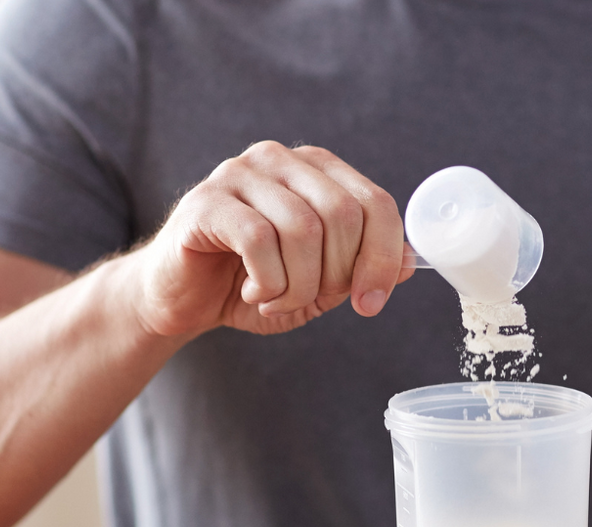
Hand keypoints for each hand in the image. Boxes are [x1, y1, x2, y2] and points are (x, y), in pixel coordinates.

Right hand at [130, 142, 411, 336]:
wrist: (180, 299)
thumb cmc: (250, 286)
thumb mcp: (318, 285)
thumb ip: (360, 270)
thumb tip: (411, 265)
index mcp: (316, 170)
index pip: (375, 203)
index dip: (383, 258)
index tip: (370, 303)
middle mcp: (280, 160)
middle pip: (344, 214)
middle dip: (338, 275)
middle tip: (310, 301)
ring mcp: (239, 174)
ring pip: (302, 230)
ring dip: (298, 285)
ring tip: (276, 300)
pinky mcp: (206, 202)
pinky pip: (259, 240)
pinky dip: (267, 282)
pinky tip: (253, 292)